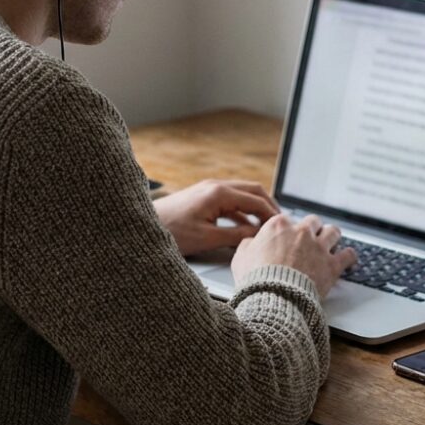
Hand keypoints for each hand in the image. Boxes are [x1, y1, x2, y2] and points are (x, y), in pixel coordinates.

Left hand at [154, 179, 280, 256]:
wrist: (142, 226)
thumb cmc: (171, 231)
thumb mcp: (207, 238)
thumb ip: (236, 236)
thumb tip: (257, 236)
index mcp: (219, 193)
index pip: (256, 200)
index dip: (272, 214)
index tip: (282, 227)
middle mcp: (215, 186)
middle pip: (252, 191)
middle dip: (268, 206)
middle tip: (280, 223)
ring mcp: (208, 190)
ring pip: (242, 195)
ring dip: (255, 209)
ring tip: (267, 225)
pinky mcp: (202, 198)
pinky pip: (230, 202)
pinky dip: (242, 212)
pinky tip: (246, 227)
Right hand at [231, 214, 357, 297]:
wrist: (274, 298)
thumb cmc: (256, 279)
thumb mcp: (240, 258)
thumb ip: (247, 245)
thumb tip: (251, 242)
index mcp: (278, 226)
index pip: (286, 219)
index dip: (287, 230)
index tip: (287, 237)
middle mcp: (301, 232)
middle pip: (313, 221)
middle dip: (312, 229)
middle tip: (310, 238)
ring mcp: (319, 247)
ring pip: (333, 231)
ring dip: (332, 236)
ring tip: (331, 242)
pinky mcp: (332, 265)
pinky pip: (348, 254)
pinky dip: (349, 256)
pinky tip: (348, 258)